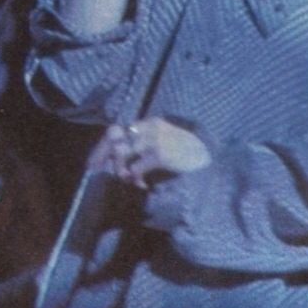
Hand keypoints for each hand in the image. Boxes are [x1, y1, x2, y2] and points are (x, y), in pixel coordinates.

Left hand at [87, 117, 211, 187]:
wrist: (212, 159)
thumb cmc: (191, 153)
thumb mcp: (167, 142)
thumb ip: (146, 144)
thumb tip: (120, 157)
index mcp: (151, 122)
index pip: (118, 128)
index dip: (103, 145)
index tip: (94, 161)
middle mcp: (151, 127)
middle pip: (114, 136)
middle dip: (102, 154)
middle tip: (95, 170)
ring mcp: (155, 139)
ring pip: (121, 153)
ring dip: (120, 170)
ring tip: (129, 180)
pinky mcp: (161, 154)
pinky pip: (136, 168)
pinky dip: (135, 180)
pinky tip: (143, 186)